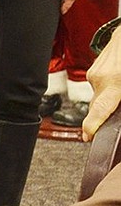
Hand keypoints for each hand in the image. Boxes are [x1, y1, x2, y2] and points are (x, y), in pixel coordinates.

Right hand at [84, 25, 120, 140]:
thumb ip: (119, 97)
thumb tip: (116, 109)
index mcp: (112, 82)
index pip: (98, 110)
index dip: (91, 126)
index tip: (88, 137)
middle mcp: (99, 78)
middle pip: (97, 105)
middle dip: (103, 115)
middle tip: (107, 122)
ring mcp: (94, 72)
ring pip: (98, 95)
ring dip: (107, 100)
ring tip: (117, 96)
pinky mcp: (94, 69)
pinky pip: (98, 85)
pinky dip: (106, 90)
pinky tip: (116, 84)